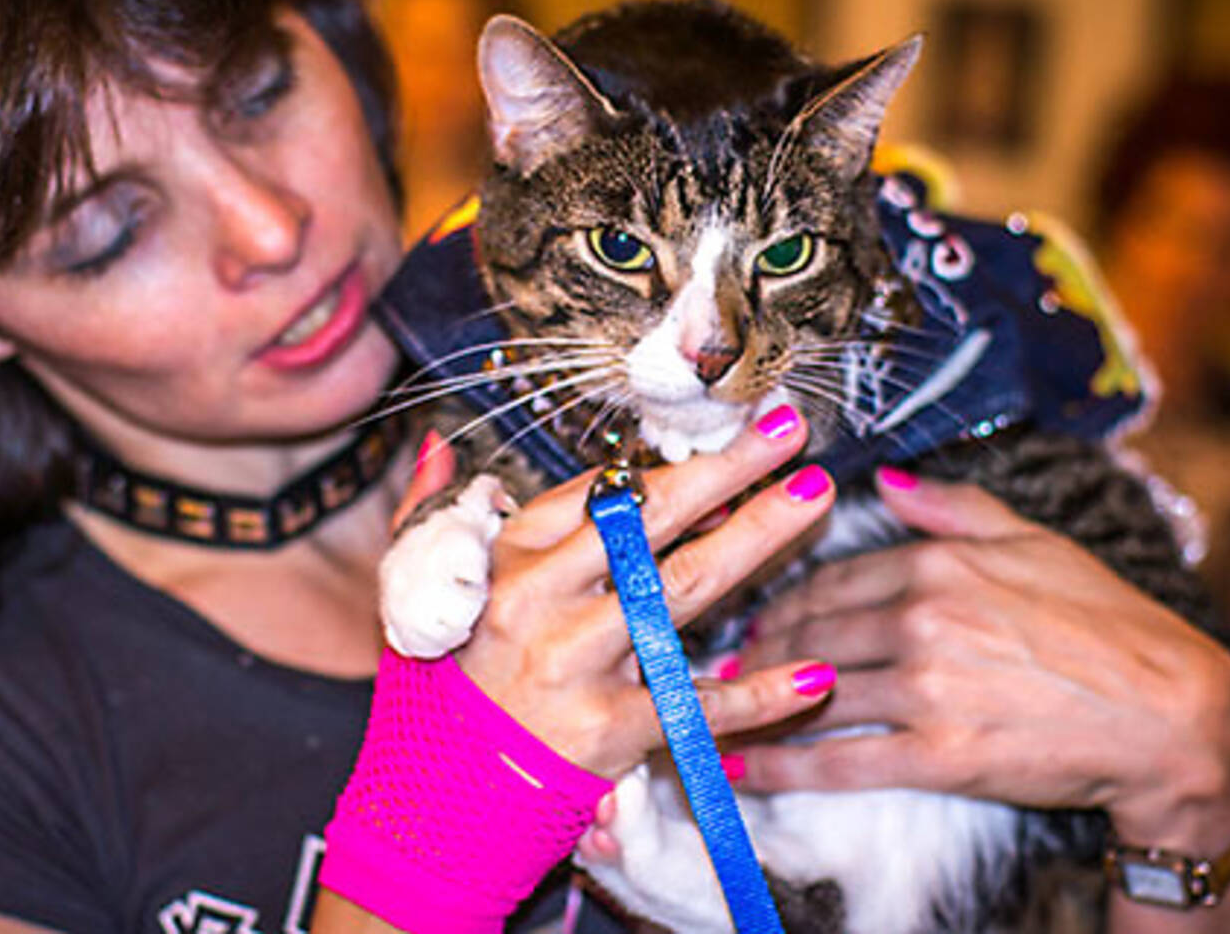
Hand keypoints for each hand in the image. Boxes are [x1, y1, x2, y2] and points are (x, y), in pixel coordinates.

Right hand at [397, 410, 840, 778]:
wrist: (430, 800)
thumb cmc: (439, 689)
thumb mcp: (414, 588)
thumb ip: (430, 510)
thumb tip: (438, 443)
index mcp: (505, 559)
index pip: (598, 493)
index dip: (668, 462)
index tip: (722, 431)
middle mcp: (540, 600)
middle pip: (649, 520)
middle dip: (726, 468)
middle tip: (788, 430)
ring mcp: (577, 663)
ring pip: (682, 587)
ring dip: (756, 535)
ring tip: (812, 495)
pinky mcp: (607, 729)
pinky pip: (699, 704)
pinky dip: (762, 695)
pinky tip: (815, 676)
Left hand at [733, 470, 1229, 852]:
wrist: (1171, 715)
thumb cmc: (1110, 624)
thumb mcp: (1035, 541)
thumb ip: (952, 508)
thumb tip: (884, 482)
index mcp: (936, 563)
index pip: (828, 577)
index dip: (781, 599)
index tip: (754, 612)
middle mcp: (921, 620)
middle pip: (807, 633)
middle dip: (757, 648)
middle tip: (725, 662)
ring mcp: (926, 689)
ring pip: (810, 692)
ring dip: (754, 701)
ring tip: (720, 708)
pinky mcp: (938, 756)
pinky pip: (837, 761)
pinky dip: (780, 766)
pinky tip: (739, 769)